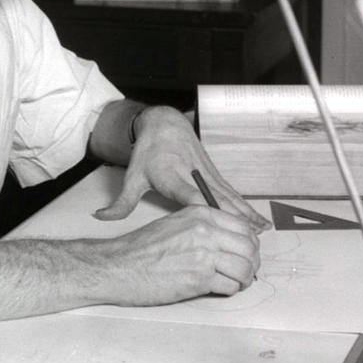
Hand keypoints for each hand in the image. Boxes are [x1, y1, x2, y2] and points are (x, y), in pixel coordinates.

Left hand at [95, 106, 269, 231]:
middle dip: (233, 218)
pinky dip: (247, 207)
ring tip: (262, 232)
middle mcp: (193, 174)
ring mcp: (207, 173)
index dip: (201, 206)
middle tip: (248, 240)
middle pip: (216, 198)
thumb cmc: (147, 152)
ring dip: (247, 214)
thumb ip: (120, 202)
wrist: (164, 123)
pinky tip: (259, 220)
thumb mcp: (131, 176)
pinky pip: (233, 193)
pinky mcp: (215, 174)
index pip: (188, 193)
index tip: (214, 224)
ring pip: (230, 196)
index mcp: (172, 176)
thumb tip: (100, 218)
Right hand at [95, 204, 261, 303]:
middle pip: (249, 248)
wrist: (120, 266)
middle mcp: (205, 231)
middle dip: (252, 262)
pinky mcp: (199, 279)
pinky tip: (221, 289)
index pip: (243, 227)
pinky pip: (230, 286)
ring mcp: (204, 255)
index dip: (250, 244)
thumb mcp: (176, 223)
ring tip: (236, 283)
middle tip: (246, 271)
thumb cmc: (142, 247)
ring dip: (244, 279)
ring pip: (244, 268)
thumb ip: (204, 227)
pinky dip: (230, 290)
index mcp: (201, 213)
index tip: (246, 253)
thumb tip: (230, 241)